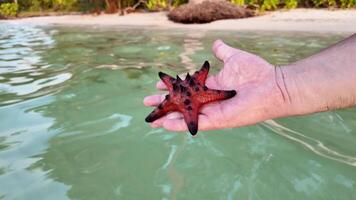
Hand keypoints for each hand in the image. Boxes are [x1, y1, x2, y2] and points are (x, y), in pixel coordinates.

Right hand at [143, 39, 289, 131]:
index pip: (185, 88)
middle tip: (147, 104)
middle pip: (181, 104)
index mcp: (209, 87)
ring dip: (167, 117)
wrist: (271, 85)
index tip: (157, 85)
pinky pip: (194, 123)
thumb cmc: (255, 72)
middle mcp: (207, 101)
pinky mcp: (216, 121)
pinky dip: (179, 125)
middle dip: (164, 104)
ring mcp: (211, 112)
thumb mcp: (234, 58)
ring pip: (184, 116)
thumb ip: (222, 52)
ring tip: (151, 119)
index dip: (171, 87)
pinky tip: (164, 124)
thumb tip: (215, 44)